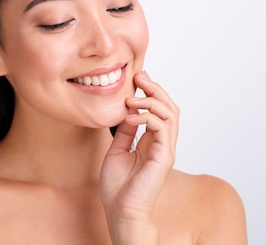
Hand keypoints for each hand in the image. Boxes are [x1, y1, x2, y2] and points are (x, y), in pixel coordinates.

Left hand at [99, 71, 178, 242]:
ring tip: (131, 98)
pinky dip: (148, 117)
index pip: (159, 110)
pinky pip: (163, 129)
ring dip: (151, 100)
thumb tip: (127, 111)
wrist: (120, 210)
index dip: (150, 92)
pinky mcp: (163, 158)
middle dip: (156, 89)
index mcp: (151, 142)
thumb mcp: (116, 150)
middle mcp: (162, 144)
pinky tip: (131, 116)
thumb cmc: (117, 187)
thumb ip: (124, 131)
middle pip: (170, 108)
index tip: (136, 78)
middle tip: (139, 77)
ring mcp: (165, 150)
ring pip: (171, 115)